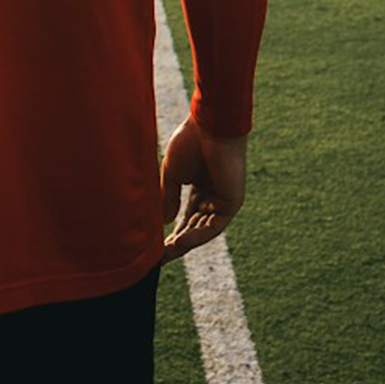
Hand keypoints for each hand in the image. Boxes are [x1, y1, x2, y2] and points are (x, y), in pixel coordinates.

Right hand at [159, 118, 246, 260]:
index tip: (153, 248)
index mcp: (199, 189)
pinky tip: (178, 240)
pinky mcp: (231, 202)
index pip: (185, 219)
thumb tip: (162, 223)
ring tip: (164, 253)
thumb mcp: (172, 174)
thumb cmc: (191, 142)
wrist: (210, 125)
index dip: (169, 233)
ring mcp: (223, 201)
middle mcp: (212, 198)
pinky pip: (214, 226)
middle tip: (157, 258)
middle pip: (193, 228)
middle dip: (176, 244)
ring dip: (184, 243)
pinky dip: (197, 235)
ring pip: (203, 230)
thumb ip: (168, 198)